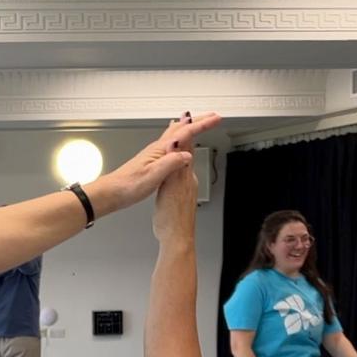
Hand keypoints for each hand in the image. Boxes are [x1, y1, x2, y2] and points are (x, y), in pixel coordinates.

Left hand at [95, 112, 220, 213]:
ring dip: (188, 127)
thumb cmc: (127, 186)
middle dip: (198, 121)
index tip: (216, 119)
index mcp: (160, 150)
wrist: (110, 193)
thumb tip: (188, 155)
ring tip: (197, 122)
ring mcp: (153, 154)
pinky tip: (176, 142)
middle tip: (212, 116)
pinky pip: (169, 143)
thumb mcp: (153, 176)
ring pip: (175, 134)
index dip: (202, 125)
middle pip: (180, 129)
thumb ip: (171, 163)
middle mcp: (156, 149)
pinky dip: (178, 138)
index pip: (185, 133)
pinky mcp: (150, 161)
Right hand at [153, 113, 203, 245]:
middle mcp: (187, 180)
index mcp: (183, 177)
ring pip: (185, 162)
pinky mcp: (181, 197)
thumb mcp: (169, 189)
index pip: (185, 148)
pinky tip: (177, 166)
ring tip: (181, 138)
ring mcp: (186, 188)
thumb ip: (174, 165)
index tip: (185, 116)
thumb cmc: (170, 221)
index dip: (184, 131)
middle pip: (188, 152)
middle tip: (187, 121)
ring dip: (184, 148)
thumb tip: (178, 145)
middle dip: (186, 136)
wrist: (177, 240)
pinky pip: (182, 173)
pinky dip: (180, 163)